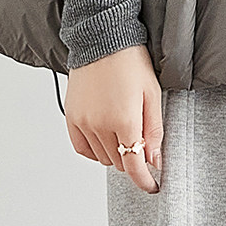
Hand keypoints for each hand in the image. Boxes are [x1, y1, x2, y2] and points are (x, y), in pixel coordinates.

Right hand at [65, 42, 164, 191]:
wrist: (102, 39)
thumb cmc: (131, 62)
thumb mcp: (152, 95)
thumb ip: (154, 132)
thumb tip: (154, 161)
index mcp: (124, 120)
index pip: (134, 165)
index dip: (145, 181)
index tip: (152, 186)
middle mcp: (100, 125)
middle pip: (120, 162)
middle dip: (133, 159)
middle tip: (141, 143)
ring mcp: (83, 122)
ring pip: (102, 158)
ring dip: (116, 153)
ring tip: (123, 132)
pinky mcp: (71, 117)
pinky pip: (82, 149)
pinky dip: (95, 150)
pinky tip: (105, 138)